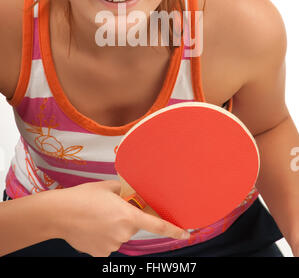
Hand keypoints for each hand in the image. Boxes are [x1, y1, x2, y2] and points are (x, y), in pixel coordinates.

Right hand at [54, 180, 189, 256]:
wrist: (58, 214)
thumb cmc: (83, 196)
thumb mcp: (107, 187)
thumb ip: (125, 190)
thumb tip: (132, 192)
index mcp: (127, 215)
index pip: (156, 225)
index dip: (173, 230)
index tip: (186, 234)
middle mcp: (123, 234)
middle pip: (132, 226)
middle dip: (125, 217)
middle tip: (108, 208)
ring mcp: (112, 246)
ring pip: (120, 235)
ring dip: (113, 227)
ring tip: (95, 217)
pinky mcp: (100, 254)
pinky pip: (108, 244)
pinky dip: (103, 237)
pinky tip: (91, 228)